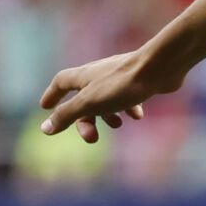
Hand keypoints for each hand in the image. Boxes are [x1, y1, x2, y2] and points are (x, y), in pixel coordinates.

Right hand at [38, 50, 163, 142]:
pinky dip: (129, 108)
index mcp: (84, 75)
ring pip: (107, 98)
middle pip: (84, 98)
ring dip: (108, 115)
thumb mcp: (89, 103)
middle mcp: (99, 73)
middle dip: (86, 120)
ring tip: (118, 125)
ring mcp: (120, 75)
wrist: (160, 67)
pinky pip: (128, 95)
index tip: (45, 107)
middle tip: (92, 139)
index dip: (52, 95)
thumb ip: (67, 115)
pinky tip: (138, 116)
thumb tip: (44, 129)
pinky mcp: (139, 79)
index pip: (61, 82)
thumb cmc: (122, 85)